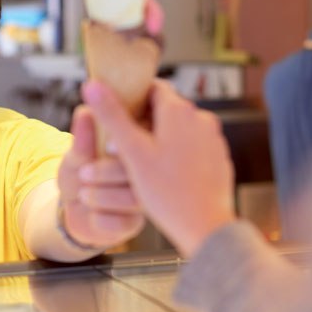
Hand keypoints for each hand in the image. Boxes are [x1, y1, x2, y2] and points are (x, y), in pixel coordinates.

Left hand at [58, 104, 144, 248]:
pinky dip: (102, 218)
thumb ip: (83, 139)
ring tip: (83, 193)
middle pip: (144, 171)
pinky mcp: (133, 224)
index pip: (144, 139)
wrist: (73, 208)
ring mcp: (142, 199)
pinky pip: (123, 222)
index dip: (129, 142)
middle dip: (111, 171)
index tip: (109, 146)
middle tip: (84, 173)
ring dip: (104, 196)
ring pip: (134, 199)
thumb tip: (85, 112)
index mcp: (135, 147)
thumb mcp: (77, 154)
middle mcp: (146, 172)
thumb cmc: (81, 171)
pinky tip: (92, 214)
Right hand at [81, 79, 236, 256]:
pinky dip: (177, 153)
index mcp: (179, 111)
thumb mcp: (132, 151)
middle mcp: (202, 118)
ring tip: (142, 162)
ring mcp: (213, 139)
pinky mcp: (219, 158)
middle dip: (144, 122)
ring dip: (160, 138)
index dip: (132, 97)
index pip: (152, 87)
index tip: (118, 113)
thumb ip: (111, 115)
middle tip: (123, 142)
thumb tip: (91, 85)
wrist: (205, 226)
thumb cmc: (167, 192)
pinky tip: (165, 175)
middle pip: (166, 109)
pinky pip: (193, 147)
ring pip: (180, 129)